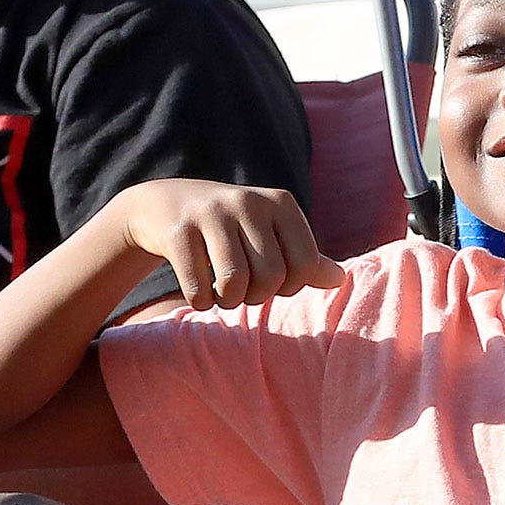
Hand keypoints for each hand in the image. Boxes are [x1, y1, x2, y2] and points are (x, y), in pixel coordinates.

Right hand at [116, 180, 344, 312]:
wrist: (164, 204)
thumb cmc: (230, 229)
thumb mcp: (270, 236)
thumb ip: (305, 259)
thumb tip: (340, 279)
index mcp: (281, 203)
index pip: (306, 265)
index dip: (289, 286)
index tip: (270, 281)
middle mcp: (249, 202)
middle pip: (271, 278)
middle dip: (256, 297)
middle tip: (242, 290)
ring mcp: (212, 213)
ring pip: (235, 284)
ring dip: (227, 302)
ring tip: (221, 292)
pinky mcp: (179, 231)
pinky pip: (199, 290)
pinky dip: (200, 301)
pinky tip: (198, 289)